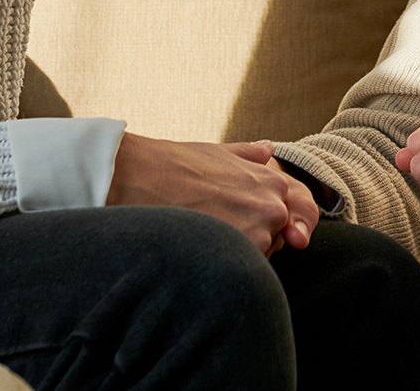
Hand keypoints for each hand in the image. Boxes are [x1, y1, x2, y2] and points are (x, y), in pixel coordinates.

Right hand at [106, 133, 318, 254]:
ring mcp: (258, 231)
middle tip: (210, 227)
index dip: (254, 222)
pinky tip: (197, 252)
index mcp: (272, 182)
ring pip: (257, 256)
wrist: (138, 177)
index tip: (228, 218)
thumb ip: (248, 156)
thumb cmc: (174, 164)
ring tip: (201, 237)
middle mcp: (273, 206)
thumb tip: (268, 148)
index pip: (281, 218)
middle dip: (248, 238)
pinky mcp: (238, 252)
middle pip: (272, 239)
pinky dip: (223, 266)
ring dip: (235, 253)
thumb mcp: (218, 153)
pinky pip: (241, 270)